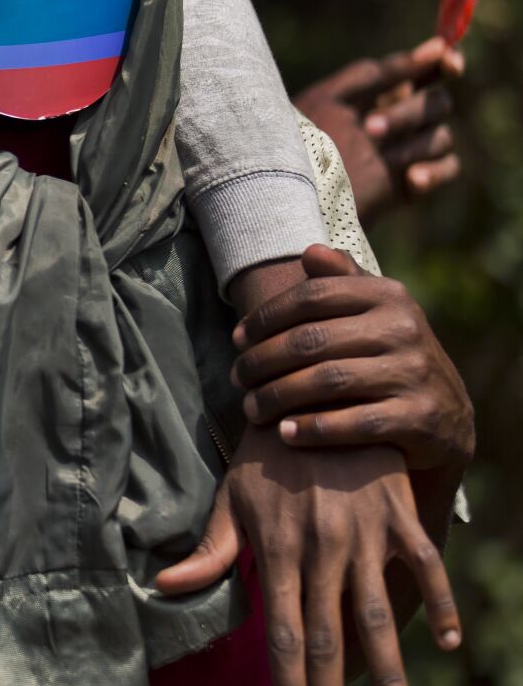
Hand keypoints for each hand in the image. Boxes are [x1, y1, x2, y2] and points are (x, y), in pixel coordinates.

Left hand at [157, 428, 459, 685]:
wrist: (309, 392)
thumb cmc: (266, 456)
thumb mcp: (232, 499)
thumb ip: (210, 551)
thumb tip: (164, 587)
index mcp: (278, 549)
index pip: (283, 633)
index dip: (289, 682)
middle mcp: (321, 547)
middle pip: (329, 634)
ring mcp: (363, 531)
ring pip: (379, 610)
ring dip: (390, 664)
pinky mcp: (397, 512)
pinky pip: (424, 564)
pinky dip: (441, 602)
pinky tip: (447, 643)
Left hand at [232, 245, 473, 475]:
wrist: (448, 418)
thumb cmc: (391, 355)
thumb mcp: (375, 313)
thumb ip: (344, 280)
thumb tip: (311, 251)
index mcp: (388, 296)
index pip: (311, 296)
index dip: (265, 317)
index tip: (236, 339)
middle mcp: (404, 330)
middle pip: (311, 341)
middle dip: (262, 360)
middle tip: (236, 379)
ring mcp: (415, 374)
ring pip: (327, 381)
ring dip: (278, 397)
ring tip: (250, 409)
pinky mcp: (420, 417)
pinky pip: (355, 423)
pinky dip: (313, 429)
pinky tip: (284, 434)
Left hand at [294, 37, 464, 219]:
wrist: (291, 197)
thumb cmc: (304, 143)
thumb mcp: (331, 101)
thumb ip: (377, 73)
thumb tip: (436, 46)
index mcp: (381, 92)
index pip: (427, 70)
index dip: (445, 62)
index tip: (449, 61)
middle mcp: (402, 118)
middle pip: (437, 103)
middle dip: (408, 114)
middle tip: (370, 130)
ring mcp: (411, 149)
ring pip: (442, 136)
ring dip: (415, 145)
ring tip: (382, 158)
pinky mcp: (416, 181)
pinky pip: (448, 167)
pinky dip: (434, 172)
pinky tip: (412, 179)